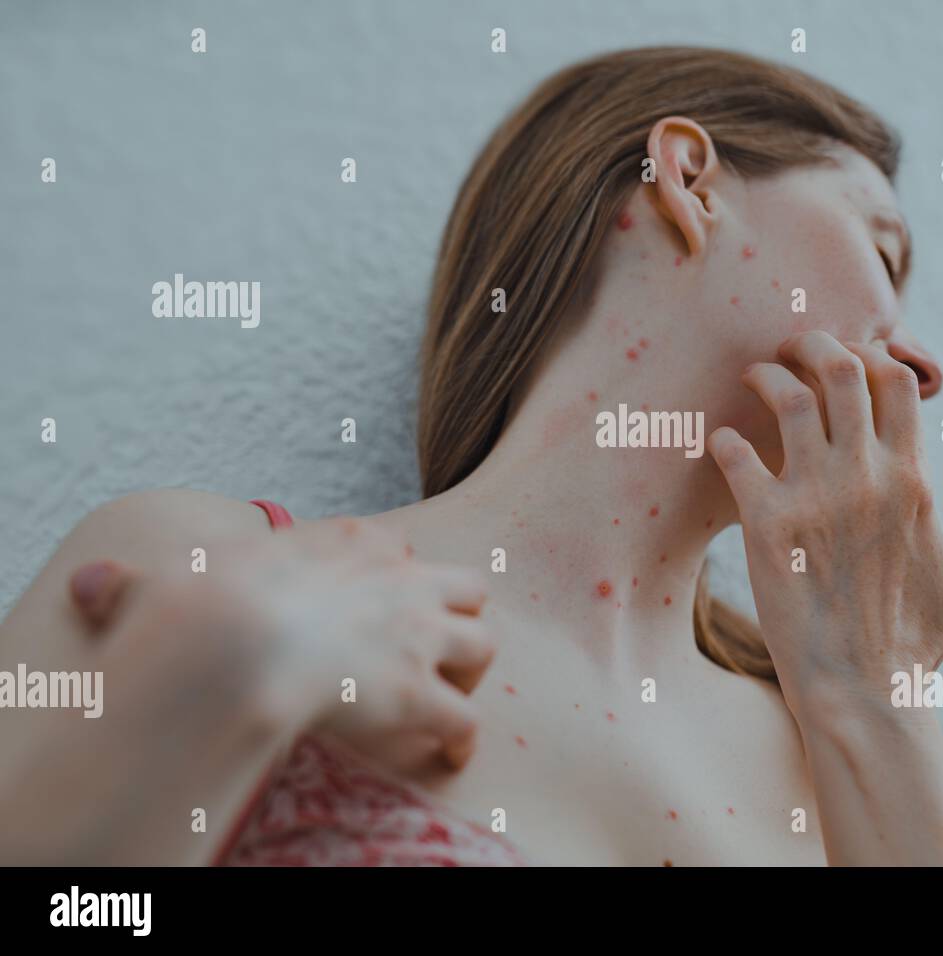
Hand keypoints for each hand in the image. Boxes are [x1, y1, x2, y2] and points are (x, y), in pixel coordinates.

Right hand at [70, 519, 494, 773]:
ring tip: (447, 696)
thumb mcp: (167, 581)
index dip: (387, 571)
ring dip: (468, 673)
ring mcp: (417, 635)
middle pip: (464, 584)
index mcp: (347, 542)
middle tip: (432, 643)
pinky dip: (461, 739)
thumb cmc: (195, 607)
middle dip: (455, 613)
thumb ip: (138, 586)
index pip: (391, 545)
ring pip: (483, 644)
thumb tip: (91, 587)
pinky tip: (448, 754)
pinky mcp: (420, 693)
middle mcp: (397, 581)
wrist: (232, 644)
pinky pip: (465, 719)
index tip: (369, 594)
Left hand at [707, 331, 942, 726]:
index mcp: (913, 480)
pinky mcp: (765, 523)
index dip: (869, 354)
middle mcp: (865, 477)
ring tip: (755, 376)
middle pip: (840, 369)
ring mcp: (814, 497)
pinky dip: (725, 437)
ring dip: (768, 375)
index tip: (847, 359)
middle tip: (792, 347)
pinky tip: (722, 440)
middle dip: (814, 344)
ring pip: (788, 398)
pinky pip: (736, 454)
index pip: (895, 381)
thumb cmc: (917, 638)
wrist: (862, 691)